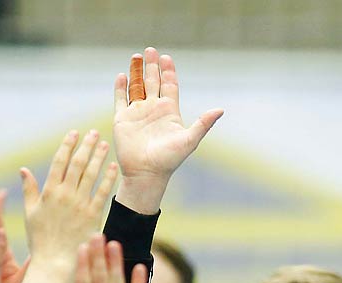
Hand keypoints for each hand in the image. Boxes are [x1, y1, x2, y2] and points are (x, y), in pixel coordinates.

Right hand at [20, 130, 117, 265]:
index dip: (67, 145)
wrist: (54, 262)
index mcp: (48, 192)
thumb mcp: (30, 213)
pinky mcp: (92, 216)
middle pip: (77, 164)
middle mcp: (64, 195)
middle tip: (94, 133)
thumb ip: (28, 190)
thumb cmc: (40, 239)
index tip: (74, 133)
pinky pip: (102, 193)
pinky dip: (108, 179)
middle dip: (86, 146)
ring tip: (105, 144)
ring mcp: (79, 204)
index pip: (59, 162)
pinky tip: (113, 167)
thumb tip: (23, 169)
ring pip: (90, 175)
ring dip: (98, 157)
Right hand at [112, 47, 222, 213]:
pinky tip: (122, 76)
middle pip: (153, 82)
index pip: (170, 86)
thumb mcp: (190, 140)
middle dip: (152, 66)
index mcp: (169, 112)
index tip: (167, 58)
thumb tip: (221, 109)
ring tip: (136, 56)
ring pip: (137, 87)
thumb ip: (203, 123)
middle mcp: (153, 110)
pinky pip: (121, 99)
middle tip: (151, 50)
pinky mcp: (122, 119)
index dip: (169, 72)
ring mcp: (137, 113)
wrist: (147, 174)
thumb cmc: (169, 160)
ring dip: (136, 72)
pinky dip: (121, 87)